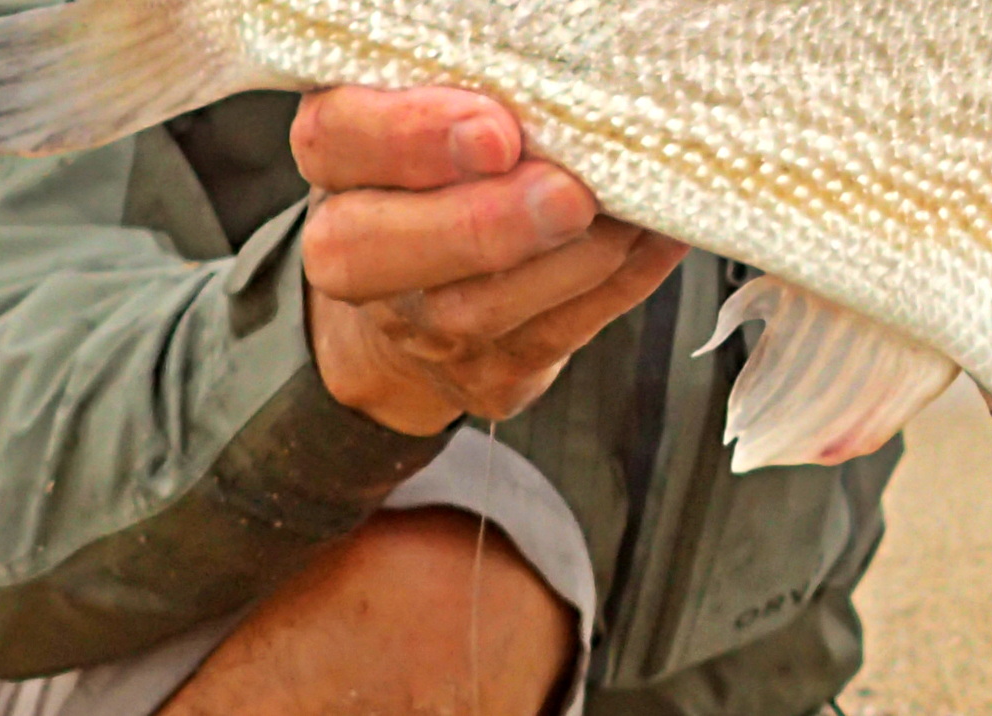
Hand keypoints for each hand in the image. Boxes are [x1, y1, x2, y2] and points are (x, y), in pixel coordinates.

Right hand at [296, 87, 688, 434]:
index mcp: (337, 160)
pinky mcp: (485, 378)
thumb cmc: (447, 179)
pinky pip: (553, 337)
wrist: (421, 307)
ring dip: (572, 258)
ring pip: (476, 308)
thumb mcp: (437, 122)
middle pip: (378, 247)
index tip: (497, 134)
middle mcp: (351, 250)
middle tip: (570, 196)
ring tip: (632, 210)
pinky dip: (618, 283)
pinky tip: (654, 240)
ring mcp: (413, 328)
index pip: (338, 139)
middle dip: (486, 222)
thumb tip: (564, 103)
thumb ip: (473, 103)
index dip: (414, 137)